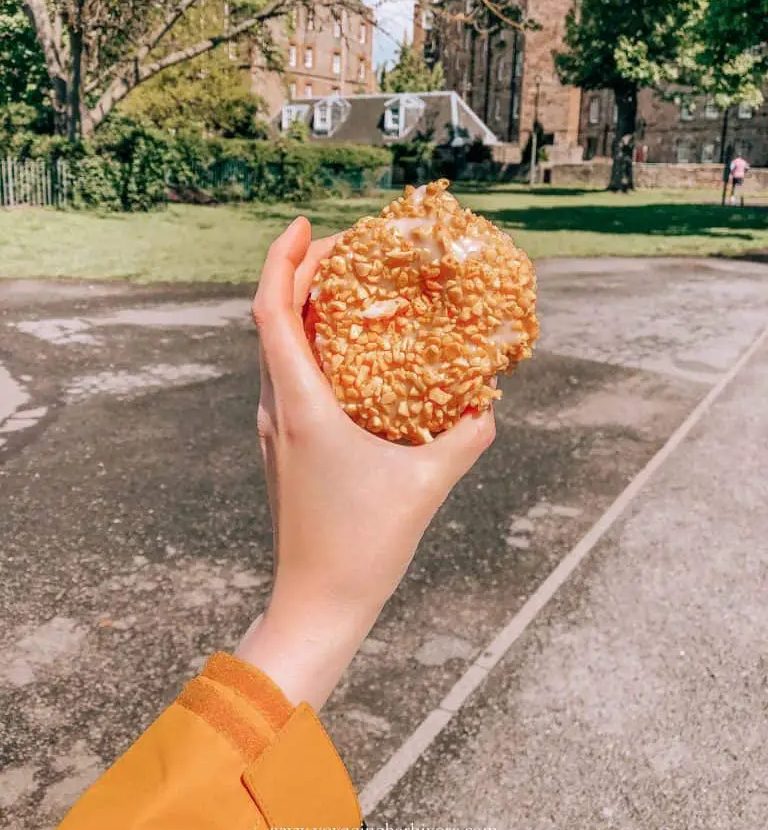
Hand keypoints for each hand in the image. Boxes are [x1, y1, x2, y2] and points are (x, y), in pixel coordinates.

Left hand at [237, 217, 494, 707]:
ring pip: (278, 347)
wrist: (316, 603)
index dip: (283, 260)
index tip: (306, 226)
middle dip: (302, 273)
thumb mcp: (426, 484)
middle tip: (349, 248)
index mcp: (299, 407)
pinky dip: (313, 346)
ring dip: (306, 308)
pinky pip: (290, 375)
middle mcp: (276, 408)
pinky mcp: (282, 445)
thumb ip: (465, 436)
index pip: (272, 312)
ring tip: (351, 287)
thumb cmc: (363, 547)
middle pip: (273, 319)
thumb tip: (489, 403)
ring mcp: (274, 427)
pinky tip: (352, 351)